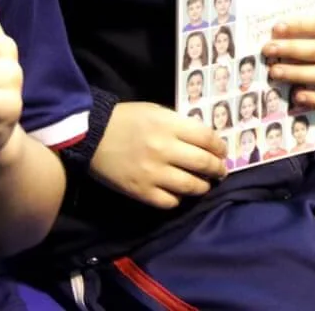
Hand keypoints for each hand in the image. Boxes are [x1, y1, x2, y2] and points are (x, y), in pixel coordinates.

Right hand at [90, 102, 226, 208]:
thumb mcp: (156, 112)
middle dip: (217, 169)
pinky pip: (170, 201)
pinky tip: (179, 193)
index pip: (207, 139)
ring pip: (191, 186)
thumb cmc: (126, 119)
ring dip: (203, 186)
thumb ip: (180, 125)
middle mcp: (165, 150)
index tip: (222, 152)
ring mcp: (153, 173)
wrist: (91, 136)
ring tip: (204, 185)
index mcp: (169, 126)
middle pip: (204, 163)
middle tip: (220, 171)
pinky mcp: (141, 192)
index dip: (220, 147)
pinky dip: (179, 198)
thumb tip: (204, 142)